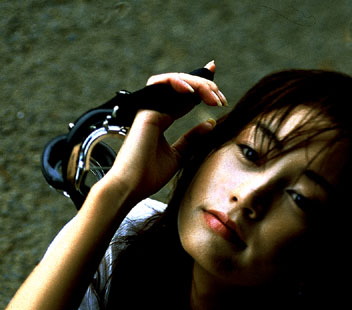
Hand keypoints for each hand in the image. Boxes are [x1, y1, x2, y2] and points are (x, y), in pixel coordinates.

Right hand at [105, 61, 226, 203]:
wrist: (131, 187)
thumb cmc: (148, 177)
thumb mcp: (178, 155)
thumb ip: (192, 138)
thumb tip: (210, 123)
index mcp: (160, 119)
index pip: (184, 97)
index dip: (202, 89)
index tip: (220, 95)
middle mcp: (155, 110)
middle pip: (183, 87)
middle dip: (206, 88)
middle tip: (221, 100)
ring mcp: (150, 108)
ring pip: (177, 81)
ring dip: (198, 84)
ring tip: (213, 97)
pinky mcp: (147, 109)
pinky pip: (164, 84)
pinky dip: (180, 83)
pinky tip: (194, 92)